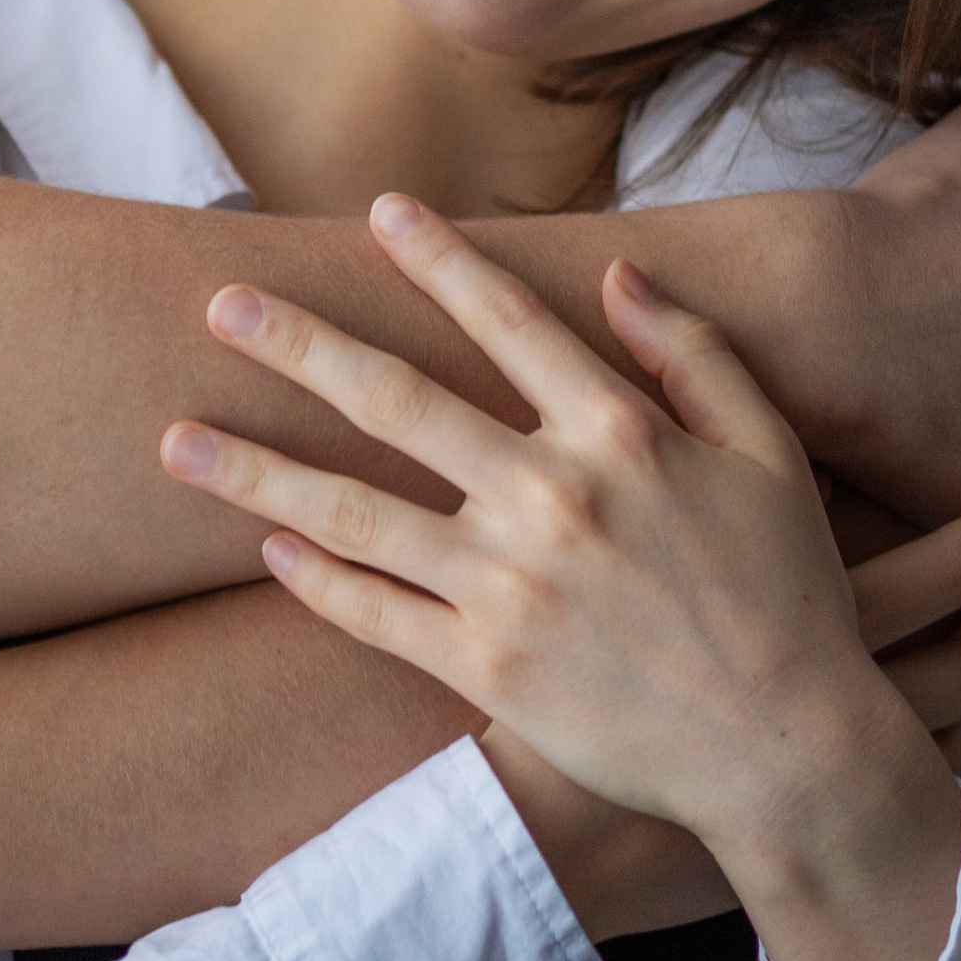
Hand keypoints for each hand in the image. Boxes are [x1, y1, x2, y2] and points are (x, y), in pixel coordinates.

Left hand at [160, 195, 960, 960]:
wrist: (785, 748)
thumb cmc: (787, 592)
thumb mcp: (768, 451)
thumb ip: (695, 355)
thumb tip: (619, 275)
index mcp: (620, 436)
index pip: (507, 321)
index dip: (441, 260)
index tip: (380, 212)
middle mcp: (551, 500)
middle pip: (396, 403)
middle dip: (298, 346)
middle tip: (221, 304)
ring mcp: (509, 588)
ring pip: (352, 515)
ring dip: (255, 471)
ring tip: (172, 440)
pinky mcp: (486, 669)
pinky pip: (378, 615)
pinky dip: (317, 583)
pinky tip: (268, 550)